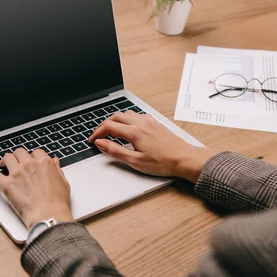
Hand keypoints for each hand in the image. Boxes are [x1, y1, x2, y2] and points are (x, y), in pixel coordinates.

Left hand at [0, 148, 73, 227]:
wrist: (48, 215)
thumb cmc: (57, 203)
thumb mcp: (63, 182)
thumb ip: (57, 169)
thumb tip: (54, 162)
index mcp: (44, 163)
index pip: (36, 152)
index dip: (33, 157)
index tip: (32, 162)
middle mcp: (29, 165)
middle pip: (20, 152)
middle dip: (19, 157)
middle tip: (18, 163)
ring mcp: (17, 173)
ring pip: (7, 158)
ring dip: (6, 161)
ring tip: (5, 165)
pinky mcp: (7, 184)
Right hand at [88, 111, 216, 182]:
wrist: (185, 159)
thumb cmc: (163, 162)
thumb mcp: (135, 161)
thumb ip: (115, 151)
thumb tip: (100, 143)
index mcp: (134, 132)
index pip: (108, 127)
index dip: (97, 133)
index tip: (92, 140)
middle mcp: (140, 122)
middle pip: (115, 117)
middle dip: (104, 125)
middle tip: (99, 136)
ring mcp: (149, 121)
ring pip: (126, 114)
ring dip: (115, 121)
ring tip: (111, 132)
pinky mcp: (155, 123)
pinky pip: (136, 115)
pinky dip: (127, 119)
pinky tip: (129, 129)